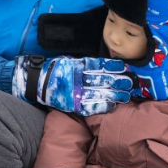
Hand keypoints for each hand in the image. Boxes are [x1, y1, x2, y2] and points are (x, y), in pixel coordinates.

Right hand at [15, 55, 132, 116]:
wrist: (35, 82)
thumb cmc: (54, 70)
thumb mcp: (69, 61)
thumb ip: (85, 63)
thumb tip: (107, 64)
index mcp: (78, 65)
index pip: (100, 65)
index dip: (114, 67)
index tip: (126, 67)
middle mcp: (78, 78)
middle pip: (103, 79)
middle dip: (119, 81)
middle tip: (132, 82)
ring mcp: (76, 91)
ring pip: (100, 92)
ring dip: (115, 94)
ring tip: (127, 95)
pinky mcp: (73, 103)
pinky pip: (91, 106)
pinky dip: (103, 106)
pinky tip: (113, 106)